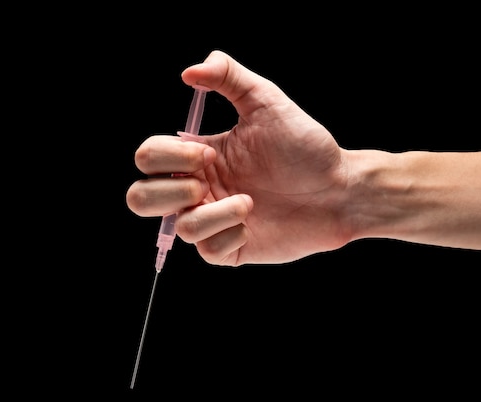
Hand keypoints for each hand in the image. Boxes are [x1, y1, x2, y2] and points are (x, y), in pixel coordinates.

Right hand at [127, 50, 352, 264]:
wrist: (340, 188)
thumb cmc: (304, 146)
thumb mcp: (266, 101)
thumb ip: (228, 76)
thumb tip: (188, 71)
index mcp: (198, 156)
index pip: (148, 158)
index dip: (166, 156)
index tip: (209, 150)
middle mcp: (200, 189)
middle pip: (140, 199)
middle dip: (170, 190)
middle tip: (206, 183)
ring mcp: (214, 220)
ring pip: (178, 229)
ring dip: (213, 214)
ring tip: (249, 203)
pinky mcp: (231, 249)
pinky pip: (207, 252)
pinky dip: (229, 237)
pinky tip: (253, 225)